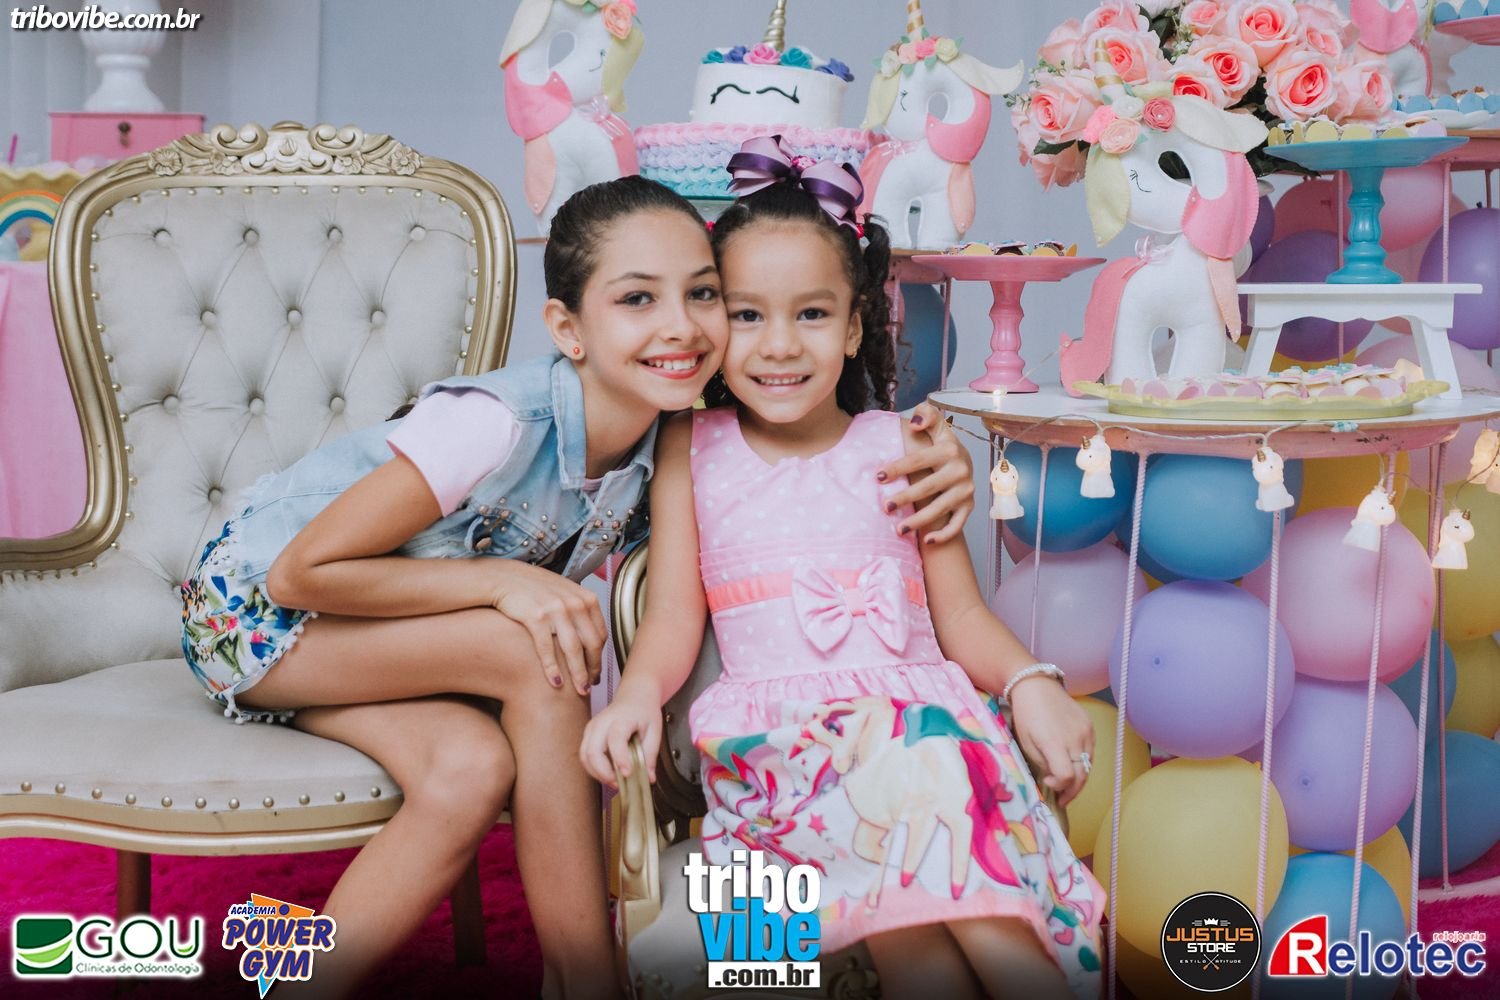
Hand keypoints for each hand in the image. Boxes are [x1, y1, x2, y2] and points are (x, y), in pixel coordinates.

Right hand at [490, 562, 606, 695]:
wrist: (505, 578)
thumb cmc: (536, 590)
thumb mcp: (565, 593)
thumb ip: (581, 612)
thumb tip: (593, 639)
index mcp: (586, 598)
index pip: (601, 635)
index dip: (599, 658)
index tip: (595, 673)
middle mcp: (575, 603)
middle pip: (591, 644)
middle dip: (592, 670)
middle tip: (588, 688)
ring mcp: (556, 610)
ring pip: (573, 650)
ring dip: (578, 674)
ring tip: (579, 692)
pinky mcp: (536, 617)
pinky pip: (547, 648)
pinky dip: (552, 668)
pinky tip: (555, 683)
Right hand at [580, 689, 661, 788]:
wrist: (635, 695)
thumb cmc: (644, 711)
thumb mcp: (654, 731)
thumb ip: (650, 755)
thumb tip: (648, 778)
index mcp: (621, 719)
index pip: (616, 740)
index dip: (620, 759)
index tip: (628, 774)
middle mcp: (602, 723)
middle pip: (592, 751)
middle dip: (603, 772)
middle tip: (619, 783)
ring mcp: (592, 728)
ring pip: (584, 755)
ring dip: (597, 773)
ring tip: (614, 781)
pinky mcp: (588, 734)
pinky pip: (584, 755)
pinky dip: (593, 768)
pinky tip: (608, 773)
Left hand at [880, 403, 974, 544]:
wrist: (965, 462)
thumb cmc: (941, 445)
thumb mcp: (936, 426)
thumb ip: (927, 415)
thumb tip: (915, 424)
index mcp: (949, 450)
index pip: (918, 460)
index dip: (897, 468)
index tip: (878, 477)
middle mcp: (961, 471)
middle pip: (928, 487)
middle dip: (905, 498)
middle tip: (885, 507)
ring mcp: (966, 491)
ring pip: (940, 509)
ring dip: (919, 521)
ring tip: (898, 530)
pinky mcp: (969, 507)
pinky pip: (958, 525)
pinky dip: (944, 535)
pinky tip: (926, 541)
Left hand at [1008, 678, 1093, 808]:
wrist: (1036, 686)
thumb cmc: (1026, 715)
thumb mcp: (1026, 742)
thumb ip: (1042, 763)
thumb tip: (1055, 779)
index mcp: (1055, 743)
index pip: (1067, 776)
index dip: (1060, 786)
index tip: (1048, 784)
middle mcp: (1075, 738)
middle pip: (1081, 775)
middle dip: (1072, 791)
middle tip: (1062, 800)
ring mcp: (1085, 732)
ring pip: (1088, 765)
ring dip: (1079, 779)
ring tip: (1067, 787)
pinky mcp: (1090, 726)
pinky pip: (1090, 752)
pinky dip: (1082, 763)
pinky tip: (1072, 766)